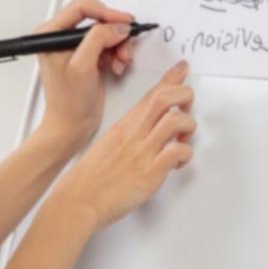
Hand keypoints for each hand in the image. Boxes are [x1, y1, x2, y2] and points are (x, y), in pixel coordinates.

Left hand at [34, 0, 136, 150]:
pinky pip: (110, 43)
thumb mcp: (82, 67)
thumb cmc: (67, 102)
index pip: (82, 7)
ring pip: (107, 31)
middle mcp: (62, 36)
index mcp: (50, 33)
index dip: (106, 12)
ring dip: (119, 45)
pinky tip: (116, 67)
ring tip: (121, 62)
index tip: (124, 22)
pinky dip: (118, 53)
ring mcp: (77, 45)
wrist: (72, 125)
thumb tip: (118, 25)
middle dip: (114, 33)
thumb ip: (98, 40)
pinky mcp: (89, 54)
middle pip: (97, 18)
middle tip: (124, 48)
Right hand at [55, 60, 195, 227]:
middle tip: (188, 105)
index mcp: (124, 126)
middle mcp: (134, 134)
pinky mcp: (150, 173)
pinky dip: (186, 153)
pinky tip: (179, 162)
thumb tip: (148, 131)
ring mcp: (143, 152)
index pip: (150, 94)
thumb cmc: (91, 178)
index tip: (182, 68)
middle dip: (184, 93)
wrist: (79, 200)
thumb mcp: (109, 145)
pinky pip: (177, 152)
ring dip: (189, 125)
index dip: (170, 78)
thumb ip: (129, 135)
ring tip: (185, 137)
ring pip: (175, 121)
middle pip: (164, 98)